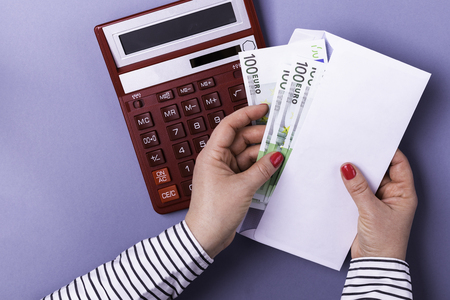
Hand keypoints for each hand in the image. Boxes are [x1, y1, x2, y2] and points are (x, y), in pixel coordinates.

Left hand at [185, 105, 282, 257]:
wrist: (205, 237)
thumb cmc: (213, 212)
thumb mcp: (242, 188)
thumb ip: (262, 170)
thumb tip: (276, 155)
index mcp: (212, 154)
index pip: (229, 126)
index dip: (247, 114)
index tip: (264, 108)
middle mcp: (217, 159)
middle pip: (240, 139)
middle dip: (260, 136)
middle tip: (280, 136)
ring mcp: (224, 171)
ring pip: (246, 154)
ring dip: (261, 153)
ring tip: (280, 152)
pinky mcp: (231, 182)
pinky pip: (247, 167)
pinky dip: (259, 166)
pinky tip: (272, 166)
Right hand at [340, 149, 417, 260]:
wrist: (374, 264)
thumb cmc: (384, 241)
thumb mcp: (371, 211)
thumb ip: (358, 188)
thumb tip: (347, 168)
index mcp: (403, 193)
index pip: (399, 164)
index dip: (387, 151)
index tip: (372, 140)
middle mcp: (392, 195)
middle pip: (380, 170)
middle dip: (367, 161)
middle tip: (352, 149)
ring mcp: (378, 201)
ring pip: (367, 180)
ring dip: (356, 174)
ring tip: (342, 162)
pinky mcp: (365, 208)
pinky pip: (357, 191)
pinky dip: (349, 185)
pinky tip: (339, 180)